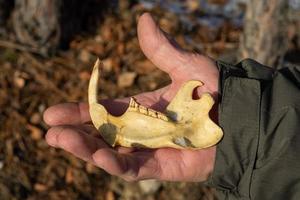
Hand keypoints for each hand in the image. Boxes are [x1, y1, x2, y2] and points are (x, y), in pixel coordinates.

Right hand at [44, 13, 218, 181]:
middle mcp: (140, 130)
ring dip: (85, 148)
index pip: (104, 110)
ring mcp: (148, 150)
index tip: (54, 113)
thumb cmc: (216, 91)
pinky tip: (95, 155)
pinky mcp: (160, 167)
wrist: (242, 117)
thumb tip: (143, 18)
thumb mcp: (186, 65)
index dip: (80, 110)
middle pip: (101, 133)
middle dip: (75, 132)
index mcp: (140, 107)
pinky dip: (113, 164)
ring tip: (60, 139)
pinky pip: (132, 169)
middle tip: (50, 129)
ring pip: (110, 153)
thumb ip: (161, 49)